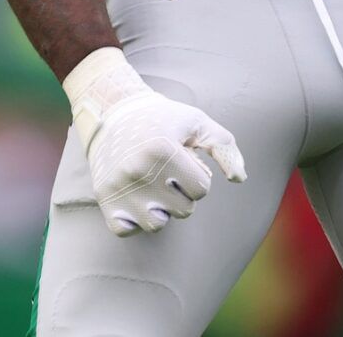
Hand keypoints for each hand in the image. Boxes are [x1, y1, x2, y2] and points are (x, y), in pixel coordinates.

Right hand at [64, 48, 245, 236]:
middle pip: (184, 210)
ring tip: (156, 189)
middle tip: (170, 174)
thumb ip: (224, 146)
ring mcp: (119, 186)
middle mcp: (138, 170)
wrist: (114, 111)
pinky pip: (125, 231)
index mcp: (163, 149)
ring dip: (162, 210)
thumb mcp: (196, 122)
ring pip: (157, 224)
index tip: (186, 162)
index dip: (198, 177)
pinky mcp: (103, 198)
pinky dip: (134, 221)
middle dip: (183, 193)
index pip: (201, 189)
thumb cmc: (163, 118)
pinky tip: (137, 201)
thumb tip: (239, 178)